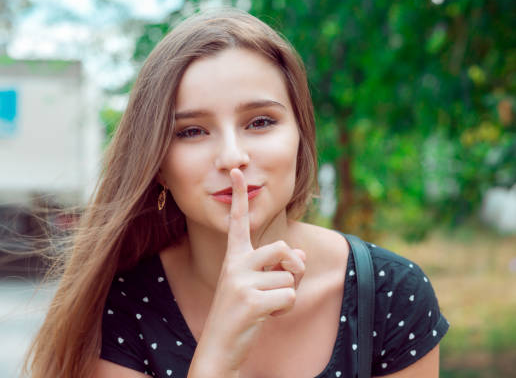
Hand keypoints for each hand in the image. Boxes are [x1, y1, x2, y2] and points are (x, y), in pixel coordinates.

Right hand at [188, 168, 305, 376]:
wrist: (219, 347)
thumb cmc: (240, 315)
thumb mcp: (257, 287)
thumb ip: (278, 268)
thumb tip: (301, 253)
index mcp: (233, 258)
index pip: (237, 222)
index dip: (238, 196)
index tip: (237, 171)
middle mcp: (235, 265)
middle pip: (283, 249)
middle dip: (294, 267)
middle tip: (285, 283)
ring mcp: (241, 282)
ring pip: (289, 279)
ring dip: (287, 297)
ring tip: (266, 308)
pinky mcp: (251, 301)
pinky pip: (289, 298)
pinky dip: (285, 310)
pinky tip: (267, 317)